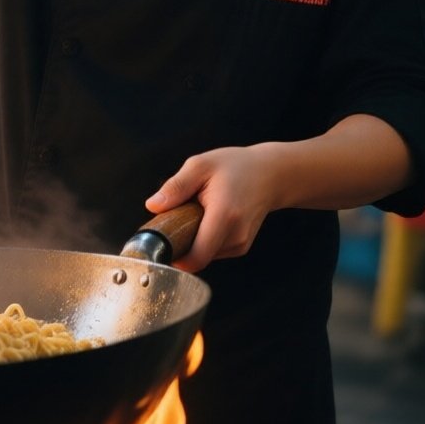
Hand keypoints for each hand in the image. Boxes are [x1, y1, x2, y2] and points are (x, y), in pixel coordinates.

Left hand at [144, 143, 283, 272]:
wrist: (271, 174)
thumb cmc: (236, 166)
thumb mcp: (201, 166)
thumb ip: (176, 186)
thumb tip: (152, 206)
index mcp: (224, 216)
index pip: (196, 257)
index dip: (174, 257)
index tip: (161, 243)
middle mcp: (235, 236)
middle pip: (196, 257)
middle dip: (181, 242)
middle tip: (178, 216)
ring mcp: (240, 244)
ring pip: (204, 255)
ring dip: (193, 239)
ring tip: (198, 213)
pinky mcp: (241, 247)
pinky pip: (213, 250)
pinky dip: (204, 239)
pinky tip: (208, 218)